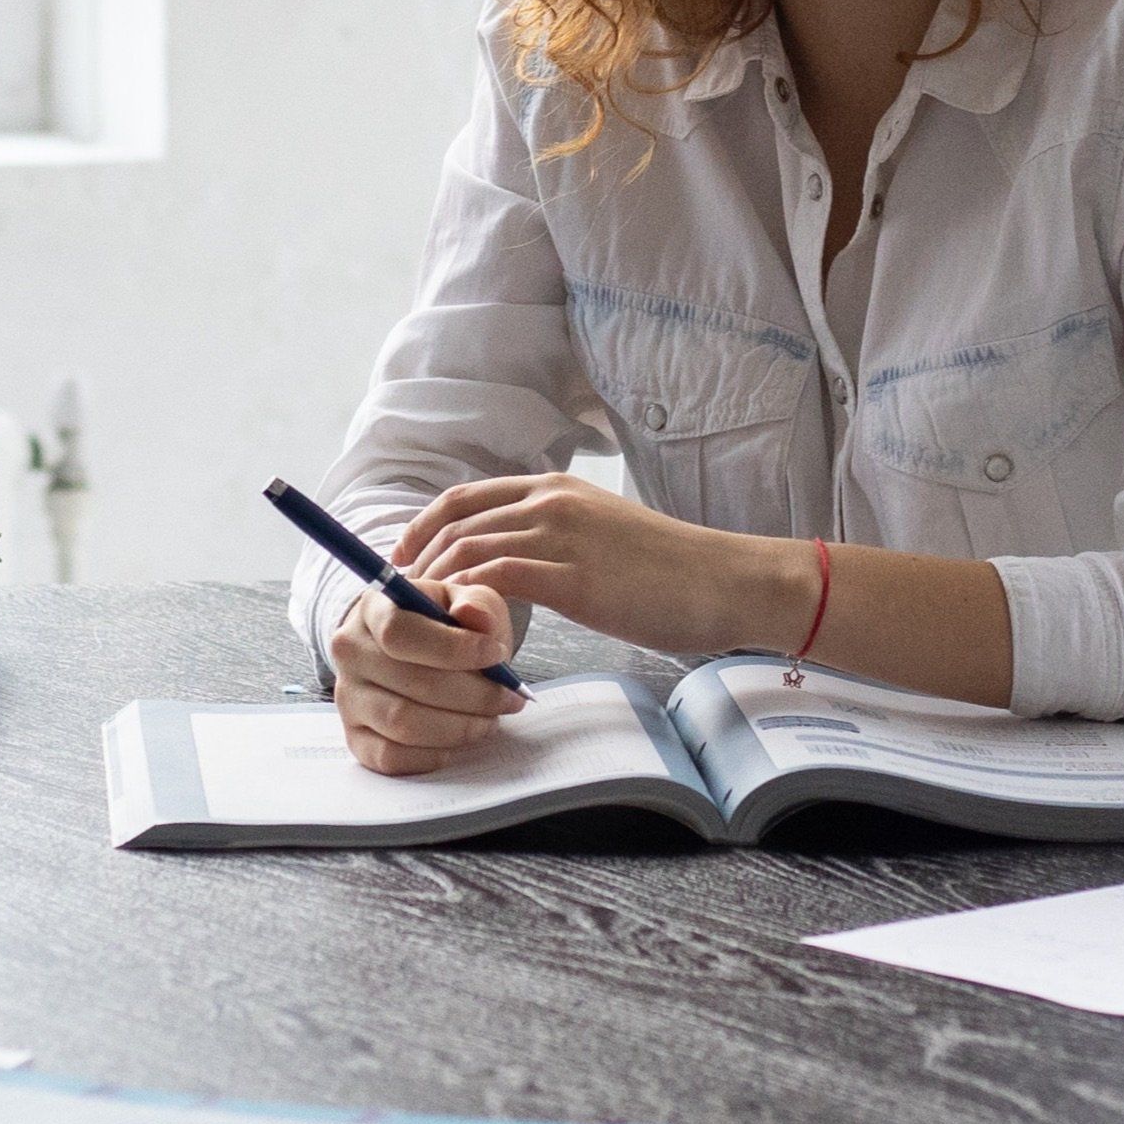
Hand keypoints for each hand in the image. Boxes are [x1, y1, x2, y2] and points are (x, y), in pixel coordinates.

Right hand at [327, 579, 526, 777]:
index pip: (399, 631)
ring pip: (402, 723)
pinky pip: (391, 757)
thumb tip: (476, 617)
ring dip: (458, 727)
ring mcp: (348, 699)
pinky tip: (459, 740)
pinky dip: (432, 754)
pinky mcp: (355, 738)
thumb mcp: (465, 600)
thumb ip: (476, 604)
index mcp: (372, 609)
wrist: (413, 650)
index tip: (497, 654)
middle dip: (472, 694)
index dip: (453, 647)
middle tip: (509, 697)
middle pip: (409, 682)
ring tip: (490, 719)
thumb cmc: (443, 623)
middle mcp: (350, 653)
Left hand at [400, 474, 807, 663]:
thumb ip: (557, 539)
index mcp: (558, 488)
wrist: (724, 580)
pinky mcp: (574, 578)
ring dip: (435, 590)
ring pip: (468, 552)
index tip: (402, 565)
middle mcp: (553, 502)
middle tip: (399, 604)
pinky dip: (468, 606)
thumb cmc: (670, 569)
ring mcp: (562, 536)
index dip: (422, 528)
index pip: (464, 497)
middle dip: (415, 564)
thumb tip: (515, 567)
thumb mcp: (602, 534)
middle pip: (455, 524)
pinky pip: (497, 583)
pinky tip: (462, 634)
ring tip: (424, 628)